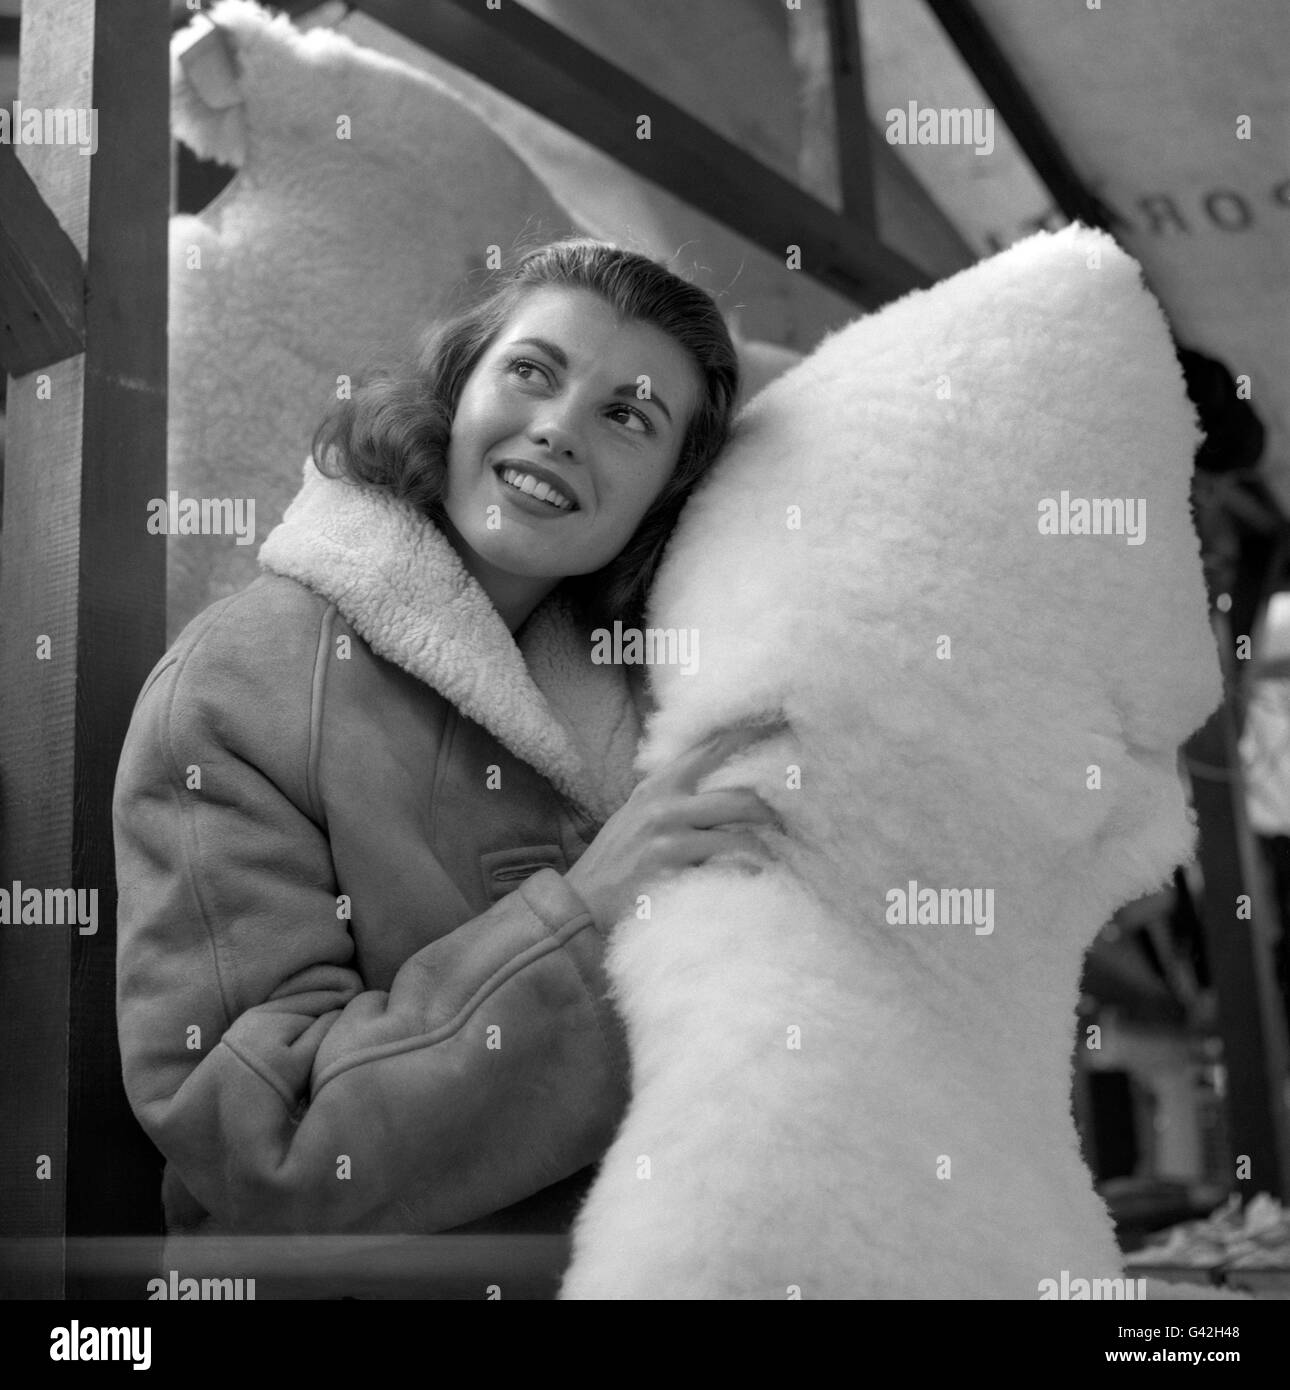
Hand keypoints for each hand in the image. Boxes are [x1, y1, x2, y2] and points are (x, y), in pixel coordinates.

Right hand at [566, 722, 784, 932]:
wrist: (581, 902)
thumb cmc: (617, 859)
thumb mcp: (639, 813)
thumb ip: (673, 793)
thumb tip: (719, 778)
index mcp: (660, 783)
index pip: (712, 748)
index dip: (751, 734)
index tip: (781, 724)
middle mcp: (665, 802)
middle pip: (738, 795)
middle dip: (771, 810)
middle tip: (789, 821)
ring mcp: (668, 835)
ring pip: (738, 834)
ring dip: (764, 849)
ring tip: (774, 859)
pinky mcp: (672, 867)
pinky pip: (726, 866)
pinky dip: (746, 872)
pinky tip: (754, 879)